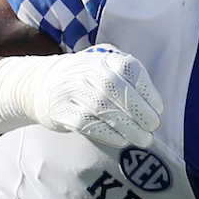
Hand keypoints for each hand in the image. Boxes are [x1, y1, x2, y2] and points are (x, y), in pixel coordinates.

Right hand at [0, 44, 163, 147]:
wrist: (39, 84)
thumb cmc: (86, 81)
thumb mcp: (106, 68)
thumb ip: (128, 81)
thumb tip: (155, 108)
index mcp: (103, 58)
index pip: (130, 69)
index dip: (147, 91)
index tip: (159, 109)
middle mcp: (85, 70)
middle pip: (116, 89)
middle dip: (139, 111)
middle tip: (153, 127)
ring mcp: (70, 89)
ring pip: (103, 108)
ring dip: (128, 127)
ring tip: (143, 140)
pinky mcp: (60, 110)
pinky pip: (86, 123)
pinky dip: (108, 134)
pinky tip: (122, 141)